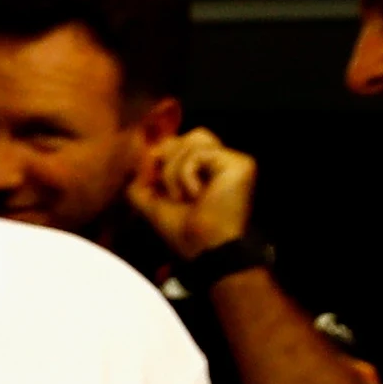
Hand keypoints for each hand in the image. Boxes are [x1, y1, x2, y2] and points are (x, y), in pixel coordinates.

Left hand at [128, 129, 257, 258]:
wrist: (202, 247)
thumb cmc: (181, 228)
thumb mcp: (149, 199)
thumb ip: (142, 173)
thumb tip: (143, 150)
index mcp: (204, 167)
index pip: (178, 141)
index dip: (159, 156)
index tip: (153, 181)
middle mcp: (221, 161)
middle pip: (186, 136)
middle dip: (167, 163)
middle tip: (171, 192)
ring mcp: (233, 160)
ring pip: (193, 139)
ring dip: (175, 171)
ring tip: (184, 196)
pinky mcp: (241, 163)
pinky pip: (200, 153)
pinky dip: (187, 175)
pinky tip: (197, 195)